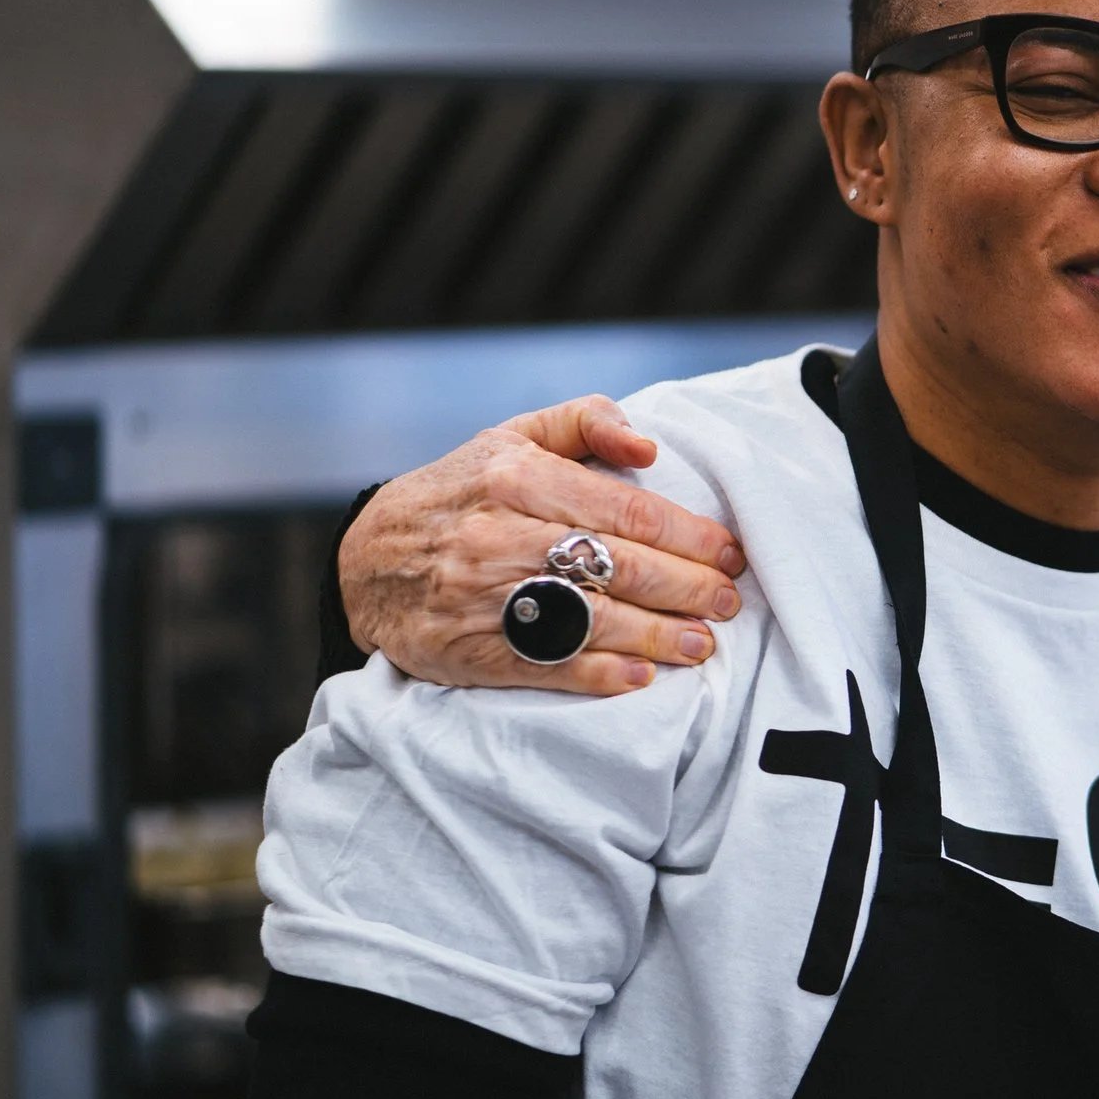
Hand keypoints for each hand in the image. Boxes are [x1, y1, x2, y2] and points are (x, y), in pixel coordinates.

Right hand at [343, 395, 749, 696]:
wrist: (367, 558)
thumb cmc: (461, 492)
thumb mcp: (512, 437)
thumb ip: (585, 422)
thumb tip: (648, 445)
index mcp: (517, 476)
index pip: (626, 510)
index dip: (689, 536)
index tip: (731, 554)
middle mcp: (500, 535)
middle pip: (618, 566)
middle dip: (688, 588)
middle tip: (729, 603)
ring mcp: (482, 596)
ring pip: (591, 618)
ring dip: (657, 636)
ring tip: (703, 644)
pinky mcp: (468, 650)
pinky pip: (547, 665)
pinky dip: (600, 673)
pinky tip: (641, 676)